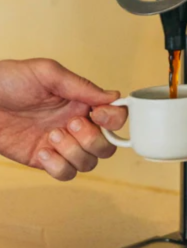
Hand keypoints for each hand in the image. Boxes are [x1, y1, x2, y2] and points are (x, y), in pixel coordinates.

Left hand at [0, 59, 126, 180]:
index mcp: (82, 103)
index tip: (97, 114)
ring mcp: (62, 144)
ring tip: (51, 136)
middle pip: (107, 146)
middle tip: (70, 124)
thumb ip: (82, 86)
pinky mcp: (45, 159)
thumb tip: (113, 96)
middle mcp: (77, 124)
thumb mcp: (47, 74)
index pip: (115, 117)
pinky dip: (58, 166)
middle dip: (92, 139)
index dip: (114, 119)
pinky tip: (43, 151)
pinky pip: (66, 173)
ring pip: (89, 162)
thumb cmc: (9, 81)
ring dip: (73, 152)